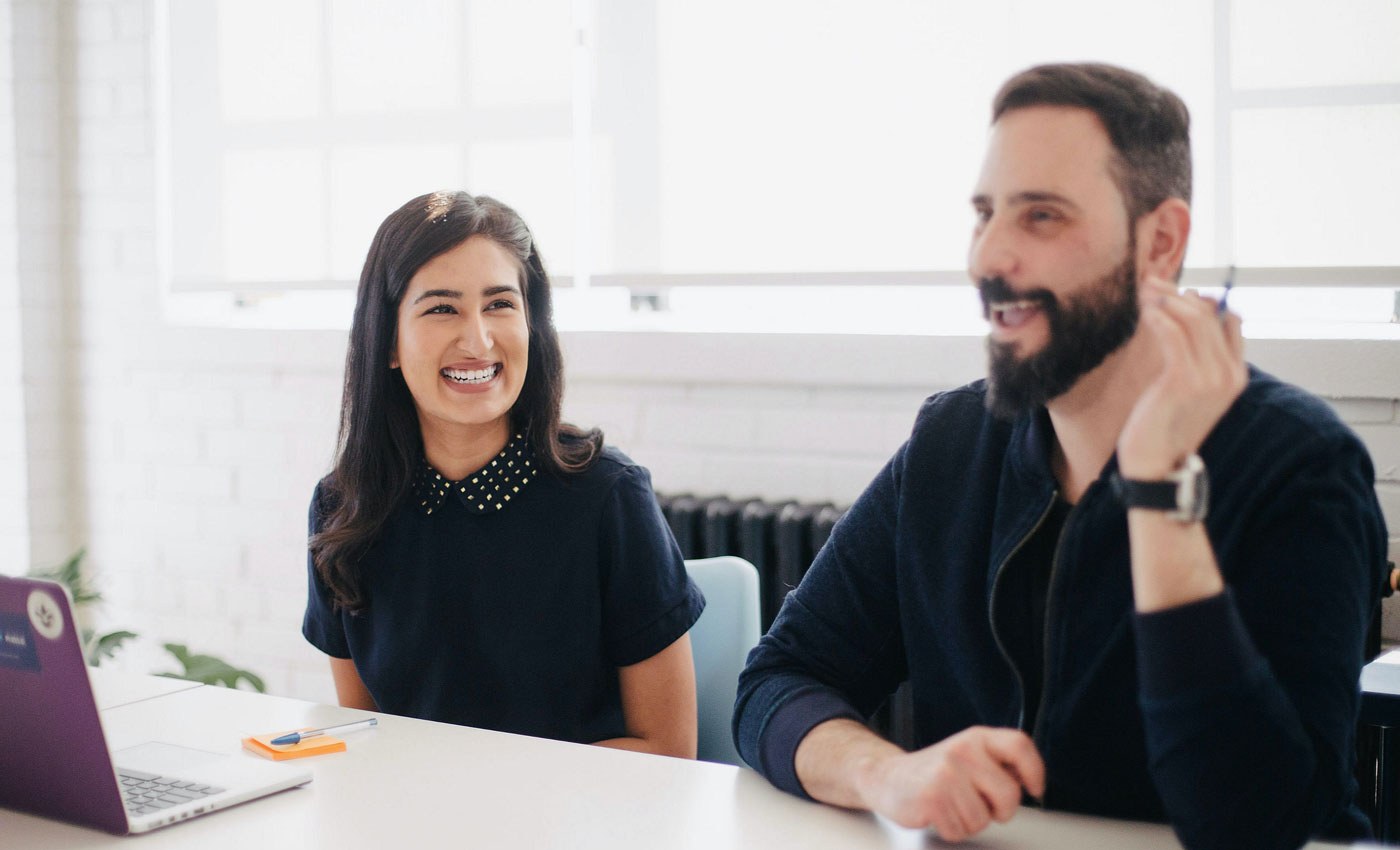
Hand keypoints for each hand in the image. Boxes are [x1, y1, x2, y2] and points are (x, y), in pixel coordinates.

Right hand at [854, 726, 1044, 841]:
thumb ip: (997, 763)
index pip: (1019, 746)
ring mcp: (947, 774)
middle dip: (999, 811)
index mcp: (976, 738)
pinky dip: (951, 830)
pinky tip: (939, 814)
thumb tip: (1028, 779)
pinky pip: (960, 831)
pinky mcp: (933, 798)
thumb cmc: (933, 772)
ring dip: (969, 822)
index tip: (1034, 788)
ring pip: (983, 819)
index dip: (1035, 770)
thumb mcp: (967, 756)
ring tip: (952, 806)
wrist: (887, 777)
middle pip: (1009, 795)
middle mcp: (963, 751)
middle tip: (981, 805)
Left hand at [1117, 276, 1245, 478]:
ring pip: (1192, 319)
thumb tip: (1186, 318)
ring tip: (1142, 291)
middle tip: (1150, 282)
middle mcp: (1229, 374)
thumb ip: (1193, 358)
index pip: (1229, 321)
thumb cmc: (1163, 426)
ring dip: (1164, 299)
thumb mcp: (1186, 390)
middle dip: (1177, 293)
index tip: (1174, 292)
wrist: (1155, 465)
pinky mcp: (1184, 380)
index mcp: (1235, 375)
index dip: (1203, 300)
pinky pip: (1174, 334)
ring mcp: (1210, 377)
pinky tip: (1144, 311)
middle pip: (1210, 315)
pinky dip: (1158, 316)